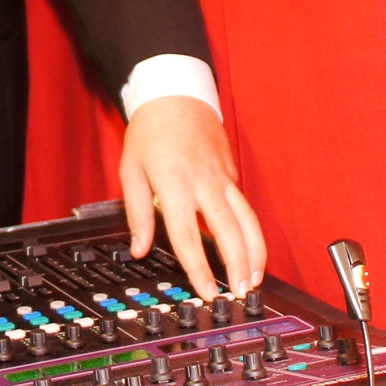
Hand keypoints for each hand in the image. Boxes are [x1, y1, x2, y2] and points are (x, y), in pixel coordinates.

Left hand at [121, 96, 266, 298]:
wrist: (176, 93)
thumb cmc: (149, 132)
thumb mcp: (130, 170)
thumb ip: (136, 212)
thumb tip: (140, 249)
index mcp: (175, 184)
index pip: (189, 236)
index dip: (199, 268)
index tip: (206, 292)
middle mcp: (204, 183)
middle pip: (229, 231)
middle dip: (239, 266)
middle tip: (242, 292)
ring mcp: (223, 177)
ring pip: (247, 220)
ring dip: (255, 252)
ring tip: (255, 278)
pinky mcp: (232, 172)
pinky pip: (245, 206)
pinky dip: (251, 230)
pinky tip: (251, 250)